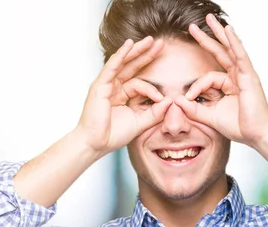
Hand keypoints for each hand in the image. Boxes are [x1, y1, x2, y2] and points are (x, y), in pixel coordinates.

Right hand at [76, 36, 171, 154]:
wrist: (96, 144)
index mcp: (121, 95)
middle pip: (132, 66)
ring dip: (137, 50)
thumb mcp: (140, 123)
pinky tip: (130, 44)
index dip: (153, 89)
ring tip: (151, 40)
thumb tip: (170, 101)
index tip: (163, 99)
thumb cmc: (113, 135)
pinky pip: (112, 66)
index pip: (139, 84)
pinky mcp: (100, 85)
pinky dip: (121, 55)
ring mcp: (106, 85)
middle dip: (146, 55)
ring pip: (124, 63)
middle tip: (161, 44)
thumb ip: (155, 113)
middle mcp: (113, 87)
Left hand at [175, 14, 267, 146]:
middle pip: (220, 53)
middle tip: (192, 27)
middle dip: (206, 39)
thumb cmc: (239, 127)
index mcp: (229, 86)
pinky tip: (228, 30)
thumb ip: (193, 109)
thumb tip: (177, 100)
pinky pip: (240, 56)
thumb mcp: (210, 117)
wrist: (256, 135)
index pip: (208, 77)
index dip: (196, 86)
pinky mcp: (249, 77)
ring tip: (209, 20)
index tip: (188, 98)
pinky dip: (234, 42)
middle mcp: (237, 77)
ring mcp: (244, 75)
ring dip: (219, 33)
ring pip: (229, 49)